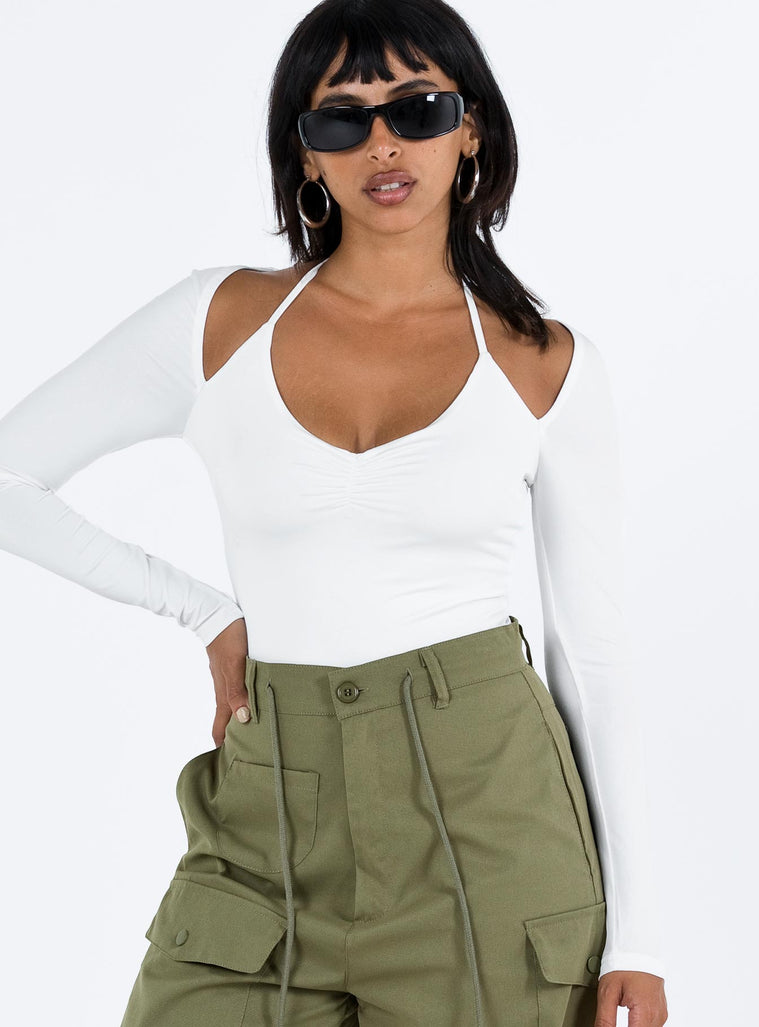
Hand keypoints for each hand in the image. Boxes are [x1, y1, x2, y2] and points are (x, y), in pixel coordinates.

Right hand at [205, 617, 249, 746]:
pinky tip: (252, 701)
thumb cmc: (229, 639)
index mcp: (224, 694)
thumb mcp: (236, 666)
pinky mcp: (229, 668)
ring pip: (232, 705)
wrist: (216, 614)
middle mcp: (223, 690)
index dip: (223, 746)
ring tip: (254, 731)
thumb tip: (243, 720)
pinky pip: (235, 692)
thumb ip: (238, 692)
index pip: (220, 728)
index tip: (229, 763)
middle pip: (226, 720)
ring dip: (240, 719)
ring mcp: (225, 679)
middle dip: (234, 737)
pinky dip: (242, 703)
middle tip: (247, 752)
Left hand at [595, 970, 667, 1026]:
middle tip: (612, 1021)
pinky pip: (652, 1025)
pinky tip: (631, 1018)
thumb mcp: (607, 992)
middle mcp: (657, 1016)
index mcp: (644, 1012)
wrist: (638, 947)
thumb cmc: (623, 965)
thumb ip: (605, 1019)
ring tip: (621, 1014)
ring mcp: (661, 1014)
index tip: (610, 1026)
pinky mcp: (661, 1011)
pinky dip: (640, 1025)